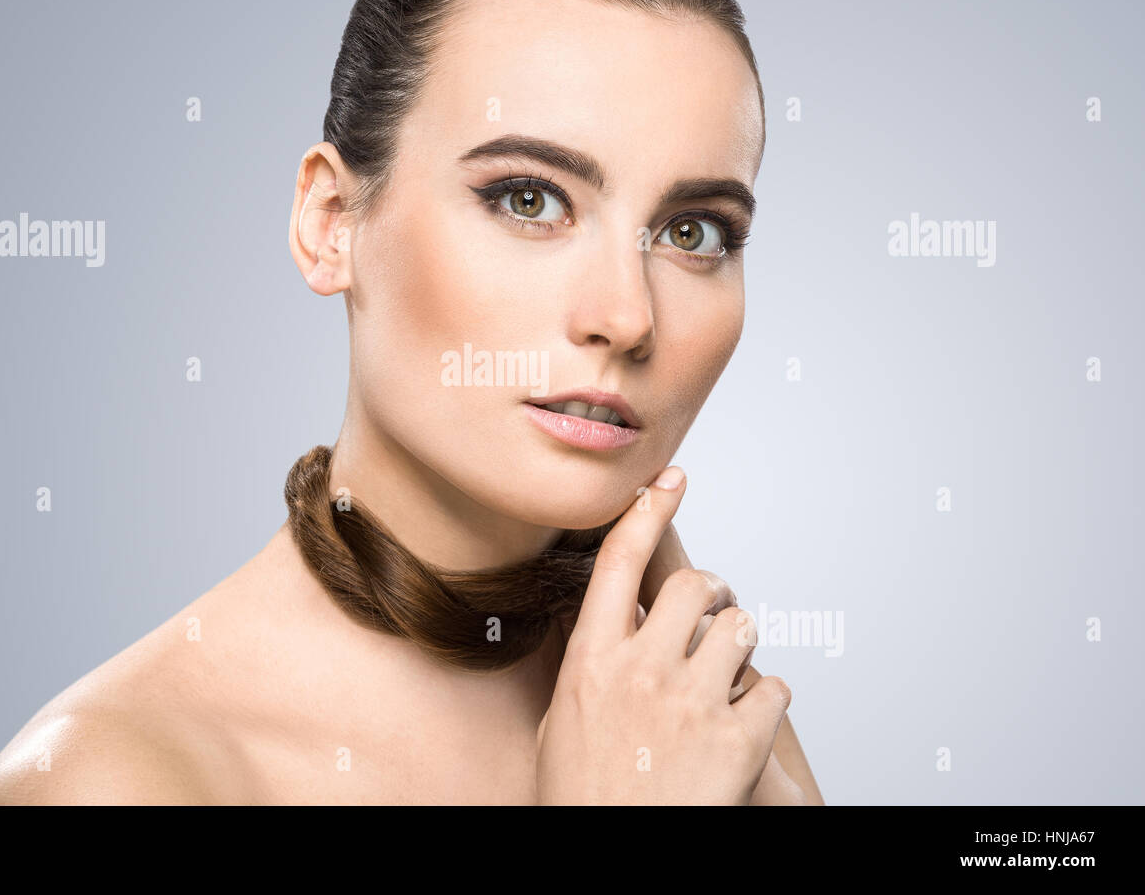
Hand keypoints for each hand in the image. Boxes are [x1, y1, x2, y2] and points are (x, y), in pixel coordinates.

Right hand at [536, 466, 791, 803]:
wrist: (614, 859)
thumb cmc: (584, 798)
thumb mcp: (561, 723)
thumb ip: (587, 667)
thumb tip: (606, 627)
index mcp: (592, 661)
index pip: (619, 560)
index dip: (647, 510)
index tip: (670, 480)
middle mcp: (641, 670)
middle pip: (694, 584)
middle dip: (712, 589)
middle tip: (715, 607)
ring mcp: (692, 702)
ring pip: (742, 629)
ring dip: (741, 642)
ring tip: (728, 670)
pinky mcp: (737, 739)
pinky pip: (775, 688)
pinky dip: (767, 699)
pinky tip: (748, 719)